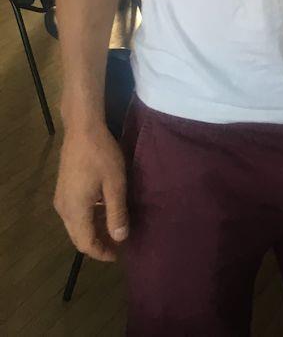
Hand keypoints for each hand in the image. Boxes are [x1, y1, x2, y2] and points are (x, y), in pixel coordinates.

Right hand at [54, 126, 128, 261]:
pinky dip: (88, 217)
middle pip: (78, 237)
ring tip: (114, 228)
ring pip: (75, 225)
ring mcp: (61, 198)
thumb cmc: (102, 156)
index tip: (118, 256)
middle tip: (117, 245)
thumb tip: (120, 238)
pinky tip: (103, 209)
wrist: (83, 129)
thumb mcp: (115, 184)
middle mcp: (63, 209)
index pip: (86, 243)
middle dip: (97, 243)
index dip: (101, 253)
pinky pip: (74, 212)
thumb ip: (117, 213)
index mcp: (75, 211)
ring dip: (93, 229)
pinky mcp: (63, 188)